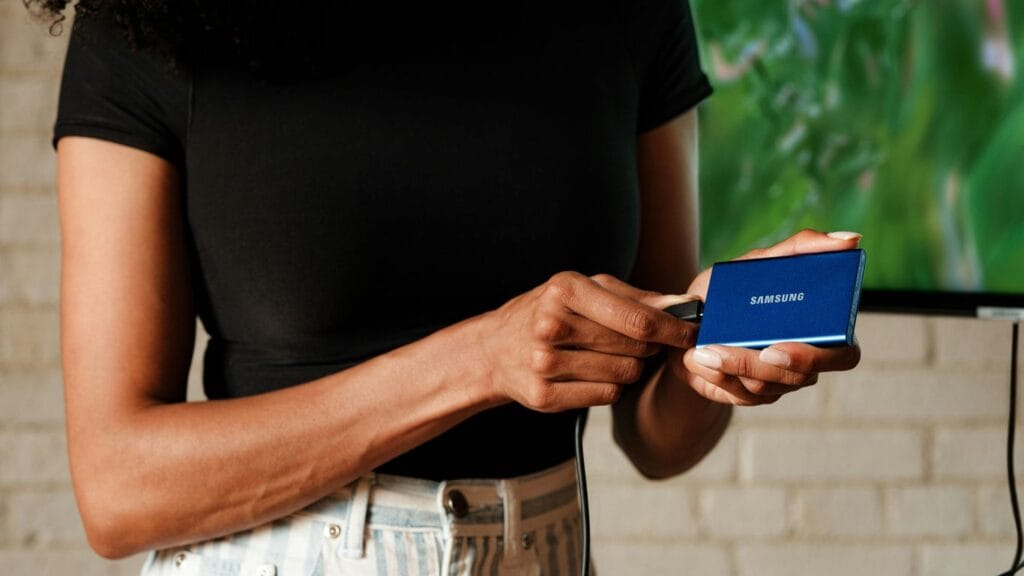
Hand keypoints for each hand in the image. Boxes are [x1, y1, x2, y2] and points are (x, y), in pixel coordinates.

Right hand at [479, 272, 699, 412]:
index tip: (693, 333)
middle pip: (635, 348)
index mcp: (565, 290)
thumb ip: (636, 299)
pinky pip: (607, 395)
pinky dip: (611, 386)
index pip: (636, 319)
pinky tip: (592, 373)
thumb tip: (685, 306)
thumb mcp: (584, 291)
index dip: (672, 329)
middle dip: (648, 347)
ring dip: (629, 367)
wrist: (495, 349)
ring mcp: (545, 363)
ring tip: (608, 355)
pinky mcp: (544, 395)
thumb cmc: (550, 312)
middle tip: (639, 343)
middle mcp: (551, 325)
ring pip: (625, 374)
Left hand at [674, 229, 862, 404]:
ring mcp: (780, 382)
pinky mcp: (751, 395)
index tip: (776, 346)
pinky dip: (716, 376)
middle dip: (756, 365)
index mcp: (821, 329)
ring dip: (728, 367)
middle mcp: (806, 361)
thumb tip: (850, 238)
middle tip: (721, 350)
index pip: (844, 355)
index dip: (816, 357)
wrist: (691, 317)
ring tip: (701, 349)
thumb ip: (801, 247)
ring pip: (765, 386)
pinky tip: (697, 360)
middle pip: (798, 377)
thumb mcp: (760, 262)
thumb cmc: (734, 289)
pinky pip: (740, 395)